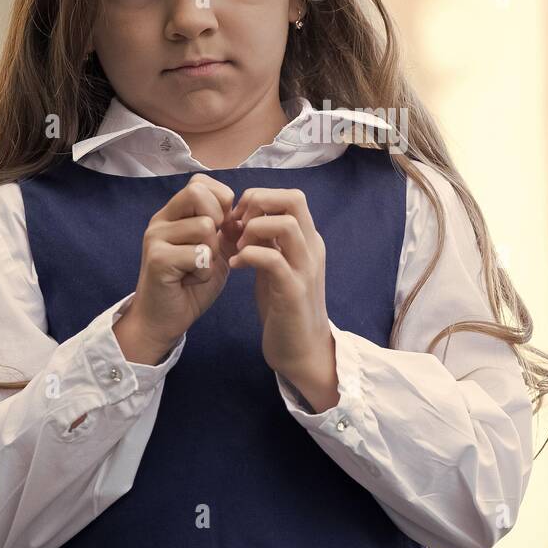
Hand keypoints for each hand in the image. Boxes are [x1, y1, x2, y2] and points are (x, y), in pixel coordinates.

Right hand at [114, 173, 241, 363]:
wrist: (163, 320)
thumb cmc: (189, 285)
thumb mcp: (214, 251)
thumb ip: (226, 229)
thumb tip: (242, 211)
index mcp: (173, 214)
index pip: (199, 182)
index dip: (220, 200)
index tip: (223, 227)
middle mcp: (160, 220)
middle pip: (198, 194)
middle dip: (217, 220)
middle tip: (211, 247)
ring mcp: (155, 238)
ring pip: (204, 226)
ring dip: (212, 253)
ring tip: (198, 269)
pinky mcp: (157, 259)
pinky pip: (199, 254)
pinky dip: (204, 272)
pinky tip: (191, 281)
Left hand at [225, 187, 332, 381]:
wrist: (302, 351)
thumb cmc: (285, 308)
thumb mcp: (276, 267)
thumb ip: (266, 243)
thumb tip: (242, 219)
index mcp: (308, 240)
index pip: (292, 196)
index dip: (261, 198)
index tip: (239, 217)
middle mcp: (312, 248)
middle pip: (294, 199)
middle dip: (258, 203)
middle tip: (237, 224)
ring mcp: (305, 268)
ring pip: (286, 224)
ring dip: (254, 228)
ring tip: (237, 246)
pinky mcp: (294, 291)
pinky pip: (273, 259)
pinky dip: (249, 255)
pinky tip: (236, 266)